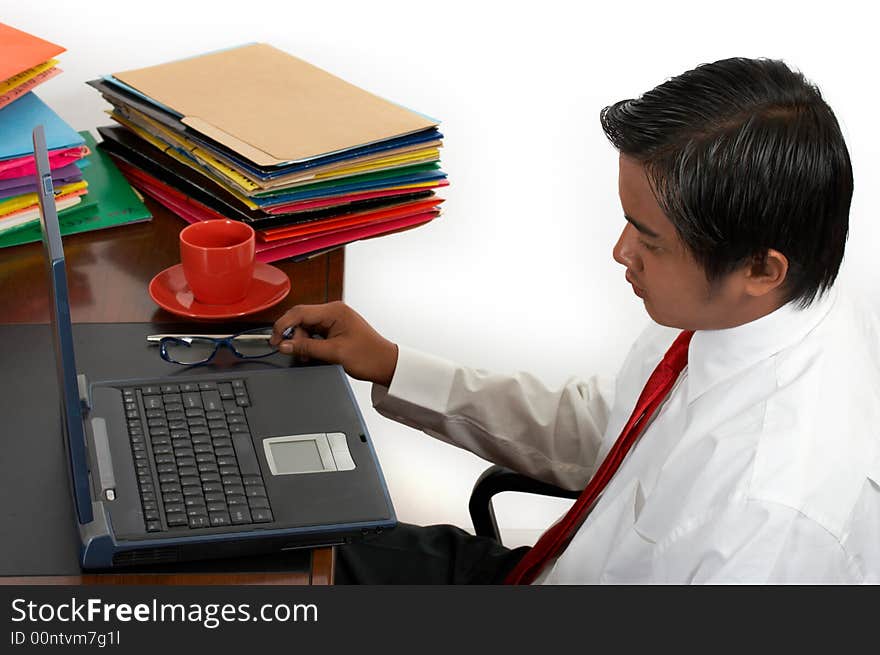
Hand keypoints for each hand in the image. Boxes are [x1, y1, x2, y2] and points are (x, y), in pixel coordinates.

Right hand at [270, 301, 398, 386]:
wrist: (386, 364)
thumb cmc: (369, 356)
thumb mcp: (334, 353)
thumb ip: (307, 347)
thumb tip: (285, 345)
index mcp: (335, 311)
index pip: (300, 312)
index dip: (283, 325)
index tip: (274, 339)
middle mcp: (334, 311)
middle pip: (301, 318)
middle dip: (293, 335)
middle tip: (290, 351)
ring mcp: (334, 320)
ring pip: (306, 327)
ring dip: (302, 341)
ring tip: (309, 356)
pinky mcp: (335, 329)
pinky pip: (315, 333)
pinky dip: (310, 343)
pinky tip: (314, 354)